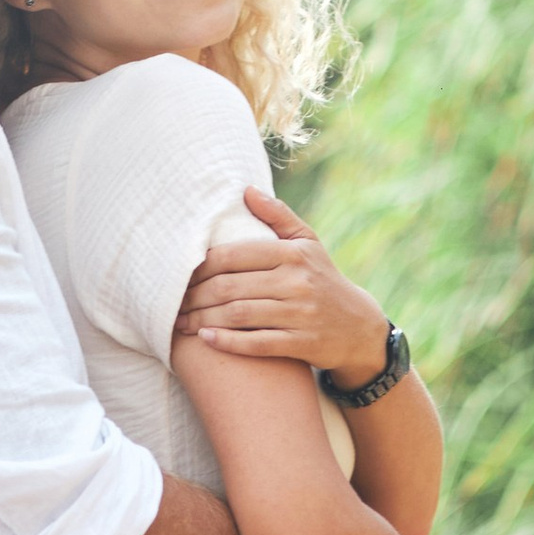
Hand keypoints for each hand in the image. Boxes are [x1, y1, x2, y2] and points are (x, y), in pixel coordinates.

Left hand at [172, 185, 389, 388]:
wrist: (359, 327)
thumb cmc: (323, 279)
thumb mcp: (308, 243)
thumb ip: (277, 216)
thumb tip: (246, 190)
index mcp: (292, 253)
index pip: (234, 255)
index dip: (200, 266)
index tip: (180, 274)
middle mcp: (297, 281)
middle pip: (231, 287)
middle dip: (196, 296)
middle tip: (174, 302)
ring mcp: (300, 314)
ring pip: (239, 315)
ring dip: (204, 319)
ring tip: (181, 322)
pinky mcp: (302, 344)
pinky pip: (257, 344)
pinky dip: (228, 342)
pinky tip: (206, 338)